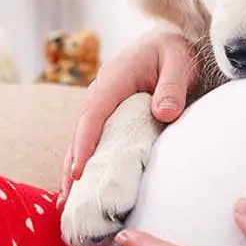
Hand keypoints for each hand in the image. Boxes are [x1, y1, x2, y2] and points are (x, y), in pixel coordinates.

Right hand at [59, 29, 196, 202]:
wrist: (173, 42)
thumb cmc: (175, 52)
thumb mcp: (178, 63)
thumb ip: (172, 87)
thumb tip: (163, 114)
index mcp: (114, 80)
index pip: (94, 115)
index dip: (85, 144)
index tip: (79, 171)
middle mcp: (101, 94)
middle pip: (80, 133)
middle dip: (72, 166)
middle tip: (67, 200)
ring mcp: (103, 105)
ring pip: (82, 140)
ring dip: (74, 169)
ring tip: (68, 203)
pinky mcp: (110, 116)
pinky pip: (94, 140)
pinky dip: (86, 162)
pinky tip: (84, 187)